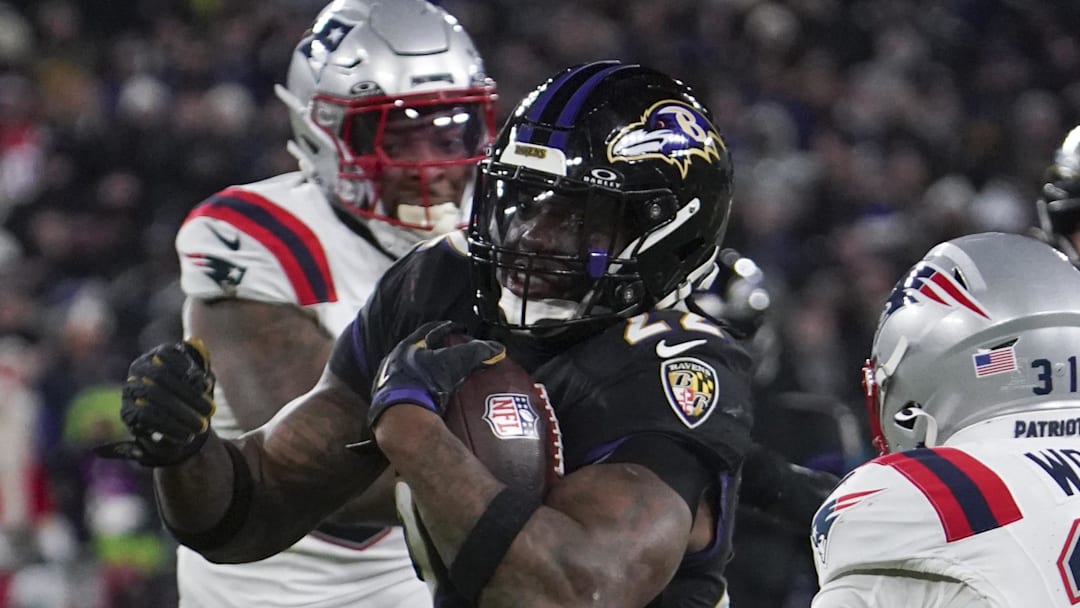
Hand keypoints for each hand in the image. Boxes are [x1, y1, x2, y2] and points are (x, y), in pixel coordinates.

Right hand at [95, 339, 216, 466]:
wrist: (171, 413)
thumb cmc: (190, 389)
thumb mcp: (199, 380)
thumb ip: (201, 375)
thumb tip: (201, 381)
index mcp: (157, 354)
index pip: (167, 354)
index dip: (186, 366)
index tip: (207, 384)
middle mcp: (139, 369)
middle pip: (160, 375)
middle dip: (188, 394)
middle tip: (211, 411)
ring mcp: (130, 389)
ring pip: (151, 396)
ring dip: (179, 413)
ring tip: (201, 427)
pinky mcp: (127, 411)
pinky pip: (145, 417)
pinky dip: (168, 427)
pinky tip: (185, 435)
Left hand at [368, 321, 504, 427]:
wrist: (402, 418)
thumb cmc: (424, 385)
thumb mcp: (454, 364)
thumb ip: (476, 352)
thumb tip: (496, 349)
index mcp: (407, 346)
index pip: (430, 330)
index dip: (447, 328)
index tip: (459, 330)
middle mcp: (394, 361)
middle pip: (418, 350)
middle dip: (435, 351)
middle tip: (452, 354)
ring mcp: (389, 382)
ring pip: (411, 371)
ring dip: (425, 372)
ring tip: (442, 378)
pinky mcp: (388, 401)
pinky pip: (407, 390)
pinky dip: (420, 390)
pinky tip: (430, 397)